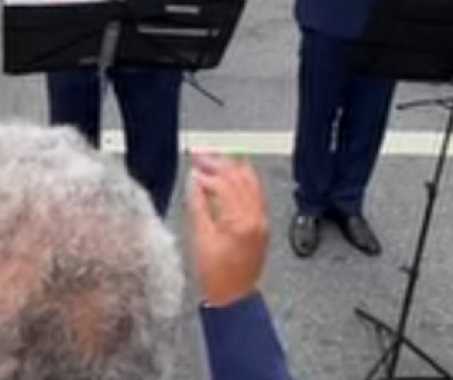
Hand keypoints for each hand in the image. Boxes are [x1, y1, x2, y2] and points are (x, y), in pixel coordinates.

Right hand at [187, 151, 268, 307]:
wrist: (234, 296)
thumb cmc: (217, 275)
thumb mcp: (200, 239)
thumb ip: (198, 205)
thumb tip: (194, 182)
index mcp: (241, 221)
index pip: (223, 185)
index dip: (205, 174)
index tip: (191, 168)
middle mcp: (256, 216)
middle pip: (238, 178)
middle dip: (218, 163)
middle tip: (199, 155)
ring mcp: (261, 219)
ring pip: (249, 181)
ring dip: (230, 168)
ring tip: (213, 160)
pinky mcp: (261, 223)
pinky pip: (254, 192)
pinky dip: (241, 180)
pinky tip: (230, 174)